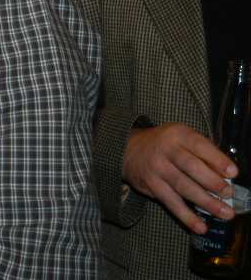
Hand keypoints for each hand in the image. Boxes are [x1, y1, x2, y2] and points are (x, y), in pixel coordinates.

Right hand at [122, 122, 237, 233]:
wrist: (129, 149)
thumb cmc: (166, 145)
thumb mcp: (182, 139)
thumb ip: (203, 152)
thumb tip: (227, 176)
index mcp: (178, 134)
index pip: (199, 145)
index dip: (217, 159)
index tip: (233, 173)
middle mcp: (166, 150)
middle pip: (191, 167)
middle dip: (212, 182)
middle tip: (228, 194)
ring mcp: (157, 168)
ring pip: (183, 187)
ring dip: (206, 202)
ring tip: (225, 213)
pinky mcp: (151, 185)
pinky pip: (171, 203)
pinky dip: (187, 216)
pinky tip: (201, 227)